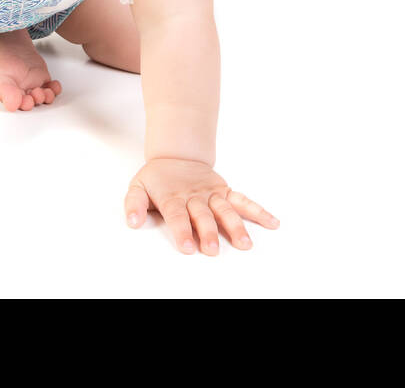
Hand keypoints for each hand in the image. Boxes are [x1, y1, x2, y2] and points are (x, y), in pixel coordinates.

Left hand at [124, 158, 278, 254]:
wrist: (176, 155)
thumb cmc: (157, 178)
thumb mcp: (138, 187)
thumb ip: (134, 204)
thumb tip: (132, 222)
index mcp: (173, 197)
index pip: (177, 215)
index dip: (182, 231)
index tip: (187, 247)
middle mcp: (195, 196)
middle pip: (203, 215)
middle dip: (208, 232)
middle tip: (212, 250)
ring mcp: (212, 193)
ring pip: (226, 209)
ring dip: (236, 226)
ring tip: (245, 244)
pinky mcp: (225, 191)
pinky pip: (243, 201)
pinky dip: (258, 211)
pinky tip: (272, 222)